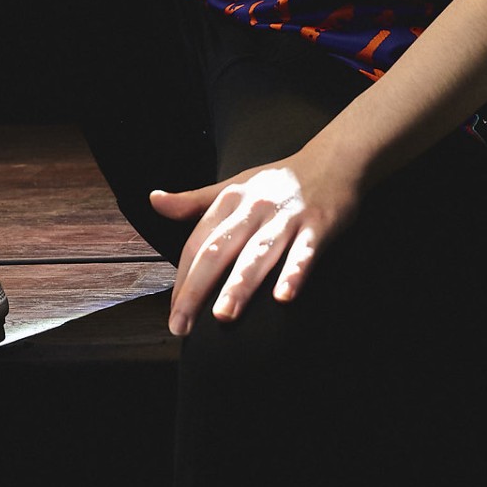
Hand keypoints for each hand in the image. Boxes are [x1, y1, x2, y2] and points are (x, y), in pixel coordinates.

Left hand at [148, 153, 360, 335]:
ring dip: (239, 284)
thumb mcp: (234, 186)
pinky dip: (294, 273)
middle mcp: (254, 208)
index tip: (174, 312)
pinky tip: (283, 298)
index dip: (182, 278)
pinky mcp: (319, 225)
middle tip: (181, 325)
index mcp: (230, 201)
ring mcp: (286, 217)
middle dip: (197, 289)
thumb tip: (154, 200)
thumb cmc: (278, 183)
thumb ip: (194, 201)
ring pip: (258, 253)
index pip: (197, 243)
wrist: (333, 161)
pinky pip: (305, 252)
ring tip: (223, 316)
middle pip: (218, 250)